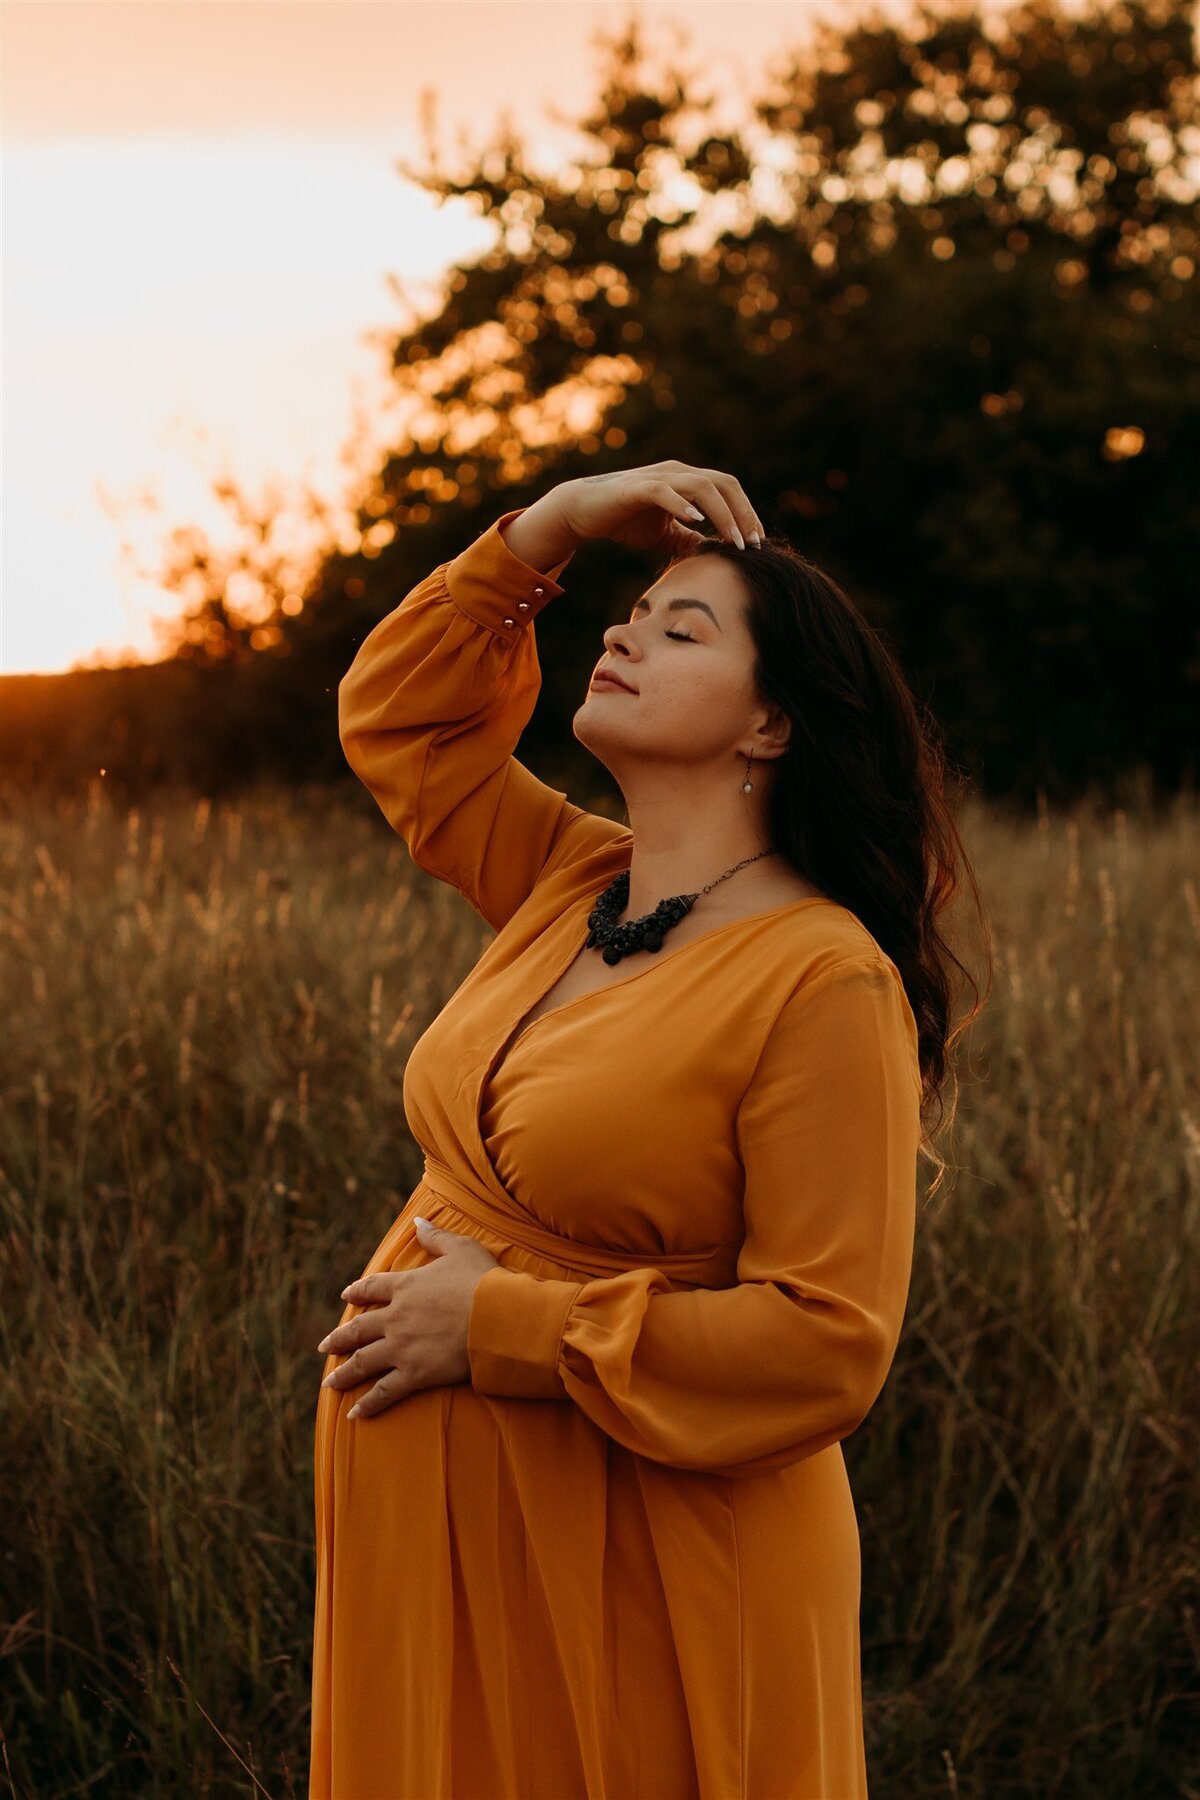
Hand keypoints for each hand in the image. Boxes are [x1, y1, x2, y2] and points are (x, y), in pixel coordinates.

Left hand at [316, 1217, 501, 1419]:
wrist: (497, 1317)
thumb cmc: (483, 1280)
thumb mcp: (460, 1248)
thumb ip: (435, 1236)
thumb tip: (417, 1219)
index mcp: (405, 1286)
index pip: (372, 1288)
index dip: (358, 1291)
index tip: (346, 1296)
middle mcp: (396, 1318)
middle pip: (358, 1329)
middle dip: (339, 1339)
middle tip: (324, 1347)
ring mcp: (402, 1347)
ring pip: (363, 1362)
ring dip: (344, 1374)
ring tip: (329, 1383)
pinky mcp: (414, 1374)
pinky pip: (384, 1392)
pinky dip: (367, 1404)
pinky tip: (353, 1414)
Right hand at [552, 460, 765, 556]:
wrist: (583, 511)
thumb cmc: (624, 520)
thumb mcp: (665, 534)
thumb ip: (689, 540)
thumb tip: (713, 554)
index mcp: (688, 481)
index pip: (728, 490)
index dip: (746, 514)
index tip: (757, 542)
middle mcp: (678, 472)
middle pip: (724, 484)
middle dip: (742, 513)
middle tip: (753, 543)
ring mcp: (659, 477)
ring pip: (702, 486)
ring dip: (722, 514)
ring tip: (733, 540)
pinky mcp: (637, 488)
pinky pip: (666, 491)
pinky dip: (683, 505)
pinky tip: (697, 523)